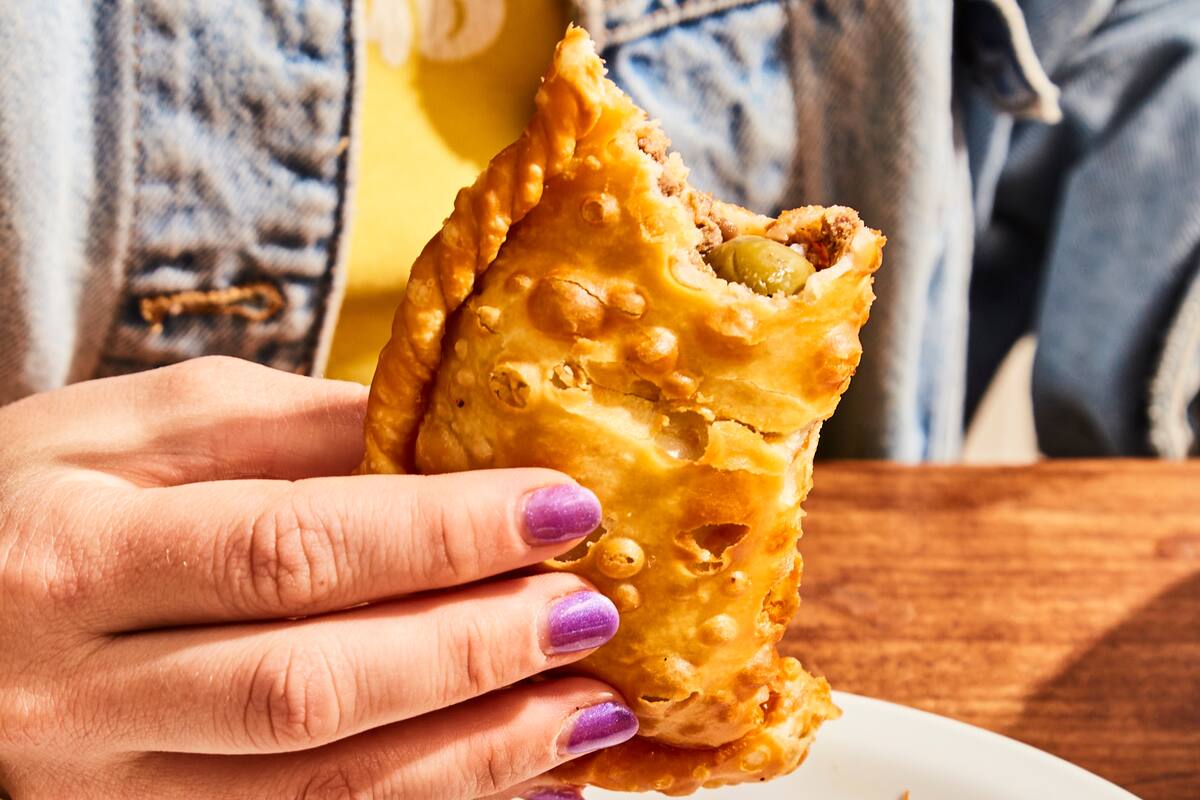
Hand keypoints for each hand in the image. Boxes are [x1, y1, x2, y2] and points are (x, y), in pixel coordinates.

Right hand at [0, 357, 632, 798]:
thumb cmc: (38, 500)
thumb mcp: (137, 428)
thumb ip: (287, 429)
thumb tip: (448, 444)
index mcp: (75, 554)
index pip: (289, 548)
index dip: (441, 535)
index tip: (563, 509)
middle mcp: (74, 695)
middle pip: (308, 687)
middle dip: (473, 654)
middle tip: (592, 614)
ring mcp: (100, 794)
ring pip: (313, 793)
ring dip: (475, 757)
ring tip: (592, 712)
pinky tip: (524, 787)